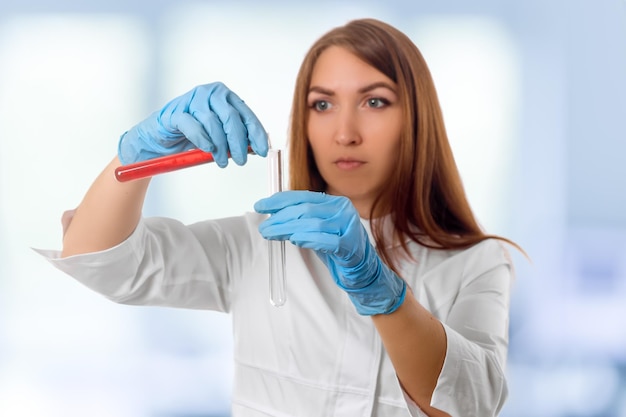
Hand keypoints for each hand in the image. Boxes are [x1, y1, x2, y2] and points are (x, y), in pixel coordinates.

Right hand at [118, 82, 268, 166]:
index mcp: (225, 97)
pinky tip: (208, 149)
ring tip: (221, 161)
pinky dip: (202, 139)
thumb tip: (256, 148)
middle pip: (231, 117)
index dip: (256, 134)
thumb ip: (236, 138)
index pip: (246, 114)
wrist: (161, 137)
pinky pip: (192, 124)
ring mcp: (192, 100)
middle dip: (238, 142)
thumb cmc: (193, 134)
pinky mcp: (176, 111)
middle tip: (240, 161)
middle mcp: (210, 94)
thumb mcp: (219, 136)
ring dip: (220, 146)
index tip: (263, 151)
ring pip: (212, 122)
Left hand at [254, 191, 405, 314]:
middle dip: (280, 218)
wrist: (363, 270)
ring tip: (272, 234)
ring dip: (288, 229)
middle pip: (306, 210)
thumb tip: (274, 216)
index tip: (261, 205)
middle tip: (264, 227)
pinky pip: (327, 241)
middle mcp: (343, 210)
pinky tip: (295, 240)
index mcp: (335, 202)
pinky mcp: (350, 245)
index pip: (303, 197)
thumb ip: (302, 220)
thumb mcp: (319, 229)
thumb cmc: (338, 248)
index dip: (280, 201)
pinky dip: (309, 239)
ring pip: (313, 224)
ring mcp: (348, 227)